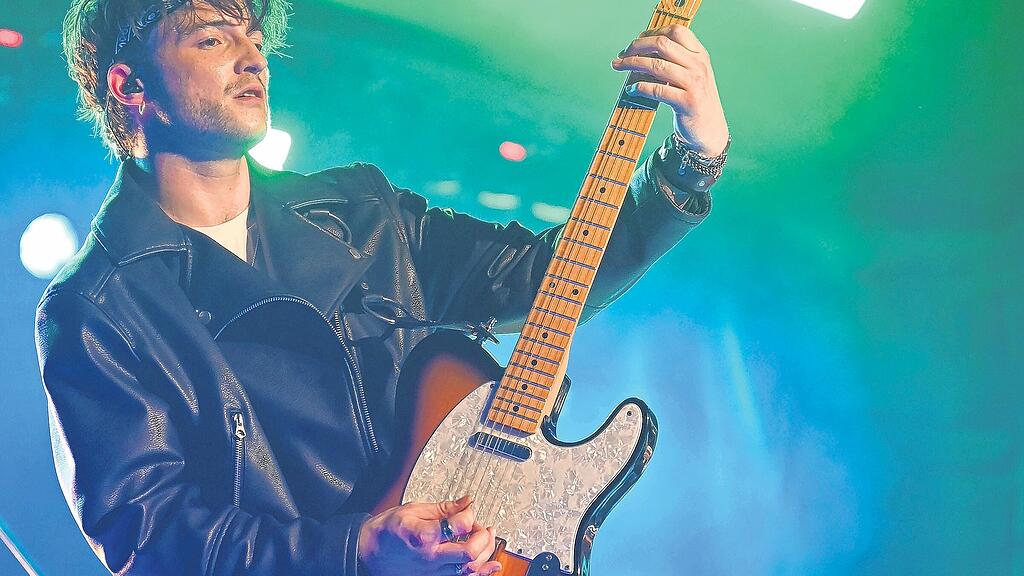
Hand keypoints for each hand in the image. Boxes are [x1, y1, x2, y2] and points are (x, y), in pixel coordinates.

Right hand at [358, 496, 501, 575]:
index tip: (468, 509)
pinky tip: (492, 565)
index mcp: (424, 535)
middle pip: (469, 552)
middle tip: (484, 526)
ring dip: (486, 553)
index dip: (470, 514)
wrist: (368, 552)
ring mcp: (433, 571)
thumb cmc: (387, 531)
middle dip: (483, 537)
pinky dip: (480, 572)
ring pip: (469, 568)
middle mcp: (430, 557)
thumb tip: (466, 502)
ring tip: (490, 538)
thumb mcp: (414, 510)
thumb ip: (444, 508)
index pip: (459, 525)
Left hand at [611, 25, 729, 155]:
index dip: (652, 32)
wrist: (710, 130)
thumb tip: (641, 50)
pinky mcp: (687, 102)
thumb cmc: (695, 100)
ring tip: (618, 66)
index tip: (636, 41)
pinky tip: (630, 90)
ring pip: (656, 65)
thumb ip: (676, 60)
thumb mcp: (692, 74)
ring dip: (632, 63)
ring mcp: (694, 83)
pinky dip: (639, 88)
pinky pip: (657, 90)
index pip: (676, 31)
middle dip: (637, 46)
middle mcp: (698, 65)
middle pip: (662, 44)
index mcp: (700, 54)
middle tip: (622, 54)